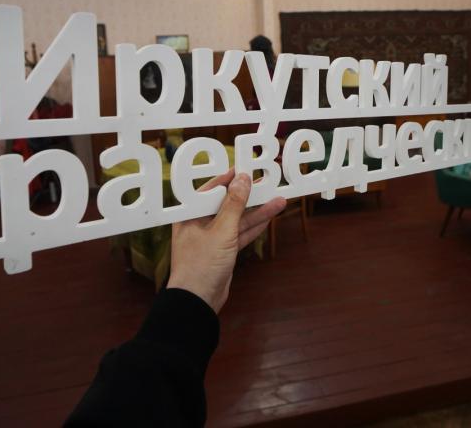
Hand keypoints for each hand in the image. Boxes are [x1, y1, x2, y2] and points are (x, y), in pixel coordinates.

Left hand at [166, 169, 285, 313]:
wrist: (198, 301)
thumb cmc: (201, 265)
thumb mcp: (222, 230)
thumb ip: (235, 204)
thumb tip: (243, 179)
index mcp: (190, 214)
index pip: (212, 189)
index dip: (231, 179)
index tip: (248, 169)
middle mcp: (200, 223)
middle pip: (228, 204)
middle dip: (250, 196)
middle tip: (269, 183)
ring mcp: (212, 238)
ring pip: (238, 220)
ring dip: (258, 212)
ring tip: (279, 200)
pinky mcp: (222, 251)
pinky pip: (240, 234)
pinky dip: (254, 227)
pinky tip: (269, 218)